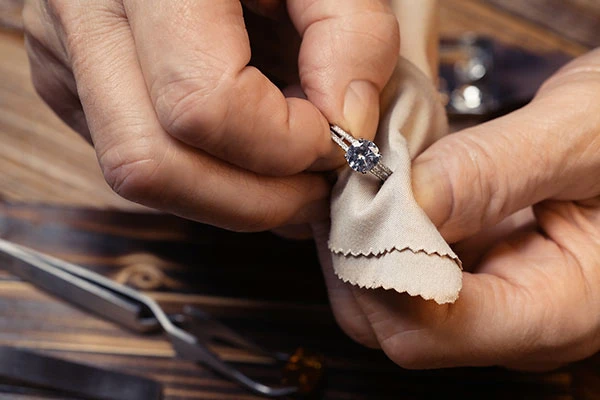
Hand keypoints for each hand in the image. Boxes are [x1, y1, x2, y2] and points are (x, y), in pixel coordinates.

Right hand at [23, 0, 398, 230]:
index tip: (338, 134)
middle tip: (319, 188)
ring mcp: (67, 56)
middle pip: (153, 164)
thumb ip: (354, 32)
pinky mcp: (70, 84)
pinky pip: (138, 156)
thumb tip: (347, 126)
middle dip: (256, 200)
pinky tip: (243, 143)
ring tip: (288, 170)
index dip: (286, 144)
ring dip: (230, 196)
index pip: (204, 106)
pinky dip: (204, 172)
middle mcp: (86, 15)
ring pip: (139, 175)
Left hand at [315, 48, 599, 370]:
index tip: (365, 198)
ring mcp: (491, 300)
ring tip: (366, 178)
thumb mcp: (583, 133)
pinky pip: (404, 271)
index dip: (378, 270)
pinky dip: (381, 231)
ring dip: (364, 241)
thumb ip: (493, 169)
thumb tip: (399, 197)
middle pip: (392, 326)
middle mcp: (514, 322)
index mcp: (557, 309)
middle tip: (352, 182)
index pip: (425, 330)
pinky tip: (386, 186)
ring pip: (388, 301)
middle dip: (359, 256)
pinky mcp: (476, 273)